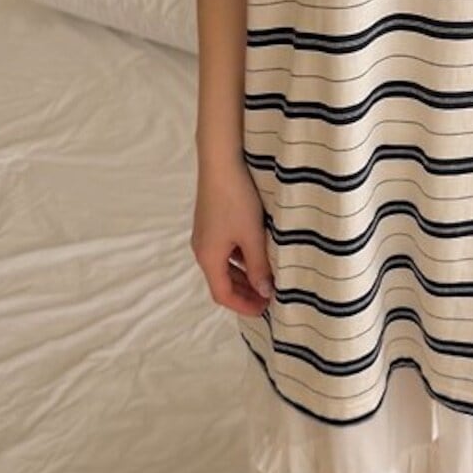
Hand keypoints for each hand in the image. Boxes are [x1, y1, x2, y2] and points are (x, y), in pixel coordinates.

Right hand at [191, 160, 273, 316]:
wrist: (221, 162)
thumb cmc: (236, 199)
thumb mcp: (252, 236)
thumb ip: (259, 266)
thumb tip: (265, 292)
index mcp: (208, 257)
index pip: (222, 294)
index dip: (244, 306)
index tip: (265, 310)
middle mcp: (202, 248)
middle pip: (222, 281)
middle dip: (245, 293)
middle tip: (270, 298)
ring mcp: (206, 234)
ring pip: (225, 265)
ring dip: (244, 275)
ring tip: (268, 278)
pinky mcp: (213, 221)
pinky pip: (226, 249)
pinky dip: (242, 258)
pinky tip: (259, 253)